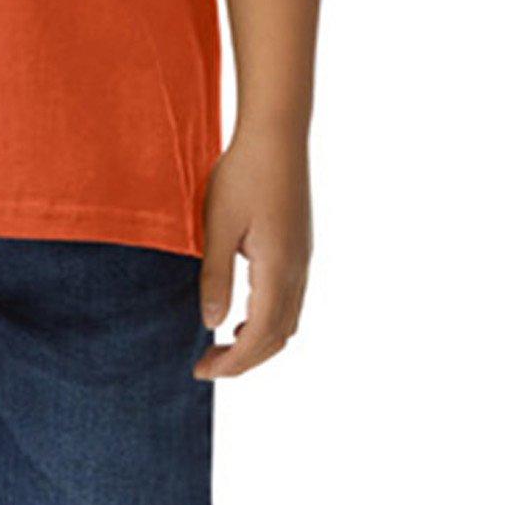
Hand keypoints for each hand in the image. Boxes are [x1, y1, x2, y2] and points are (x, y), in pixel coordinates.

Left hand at [192, 122, 311, 380]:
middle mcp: (297, 270)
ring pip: (288, 320)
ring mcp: (303, 258)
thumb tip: (211, 323)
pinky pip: (290, 299)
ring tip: (223, 345)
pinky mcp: (299, 245)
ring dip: (259, 341)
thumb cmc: (243, 173)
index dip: (232, 362)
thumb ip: (215, 275)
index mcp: (278, 270)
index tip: (201, 370)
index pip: (259, 337)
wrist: (277, 134)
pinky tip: (242, 311)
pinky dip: (268, 319)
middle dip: (245, 359)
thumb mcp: (219, 225)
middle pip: (278, 337)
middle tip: (208, 364)